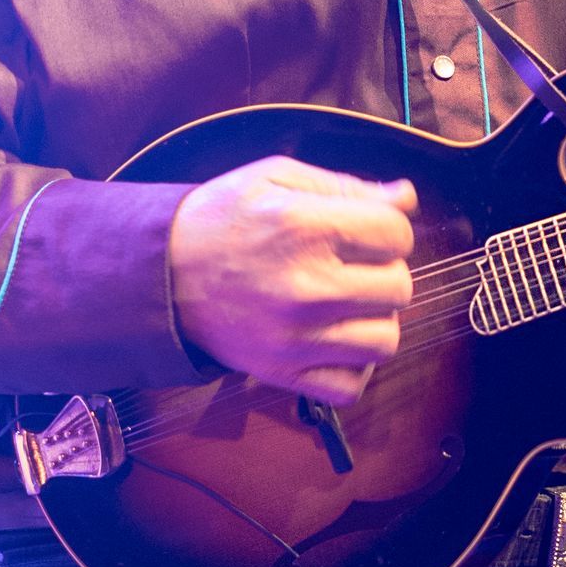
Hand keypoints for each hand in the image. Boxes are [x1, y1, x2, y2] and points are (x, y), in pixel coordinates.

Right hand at [168, 156, 415, 404]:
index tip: (364, 232)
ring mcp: (296, 337)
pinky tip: (336, 341)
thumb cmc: (221, 220)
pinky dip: (352, 368)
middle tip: (353, 266)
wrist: (160, 274)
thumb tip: (405, 198)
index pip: (396, 234)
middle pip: (398, 287)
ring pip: (385, 341)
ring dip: (374, 320)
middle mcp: (306, 287)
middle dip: (383, 271)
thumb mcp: (275, 179)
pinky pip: (351, 387)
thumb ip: (345, 185)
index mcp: (305, 228)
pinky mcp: (282, 373)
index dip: (388, 229)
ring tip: (347, 304)